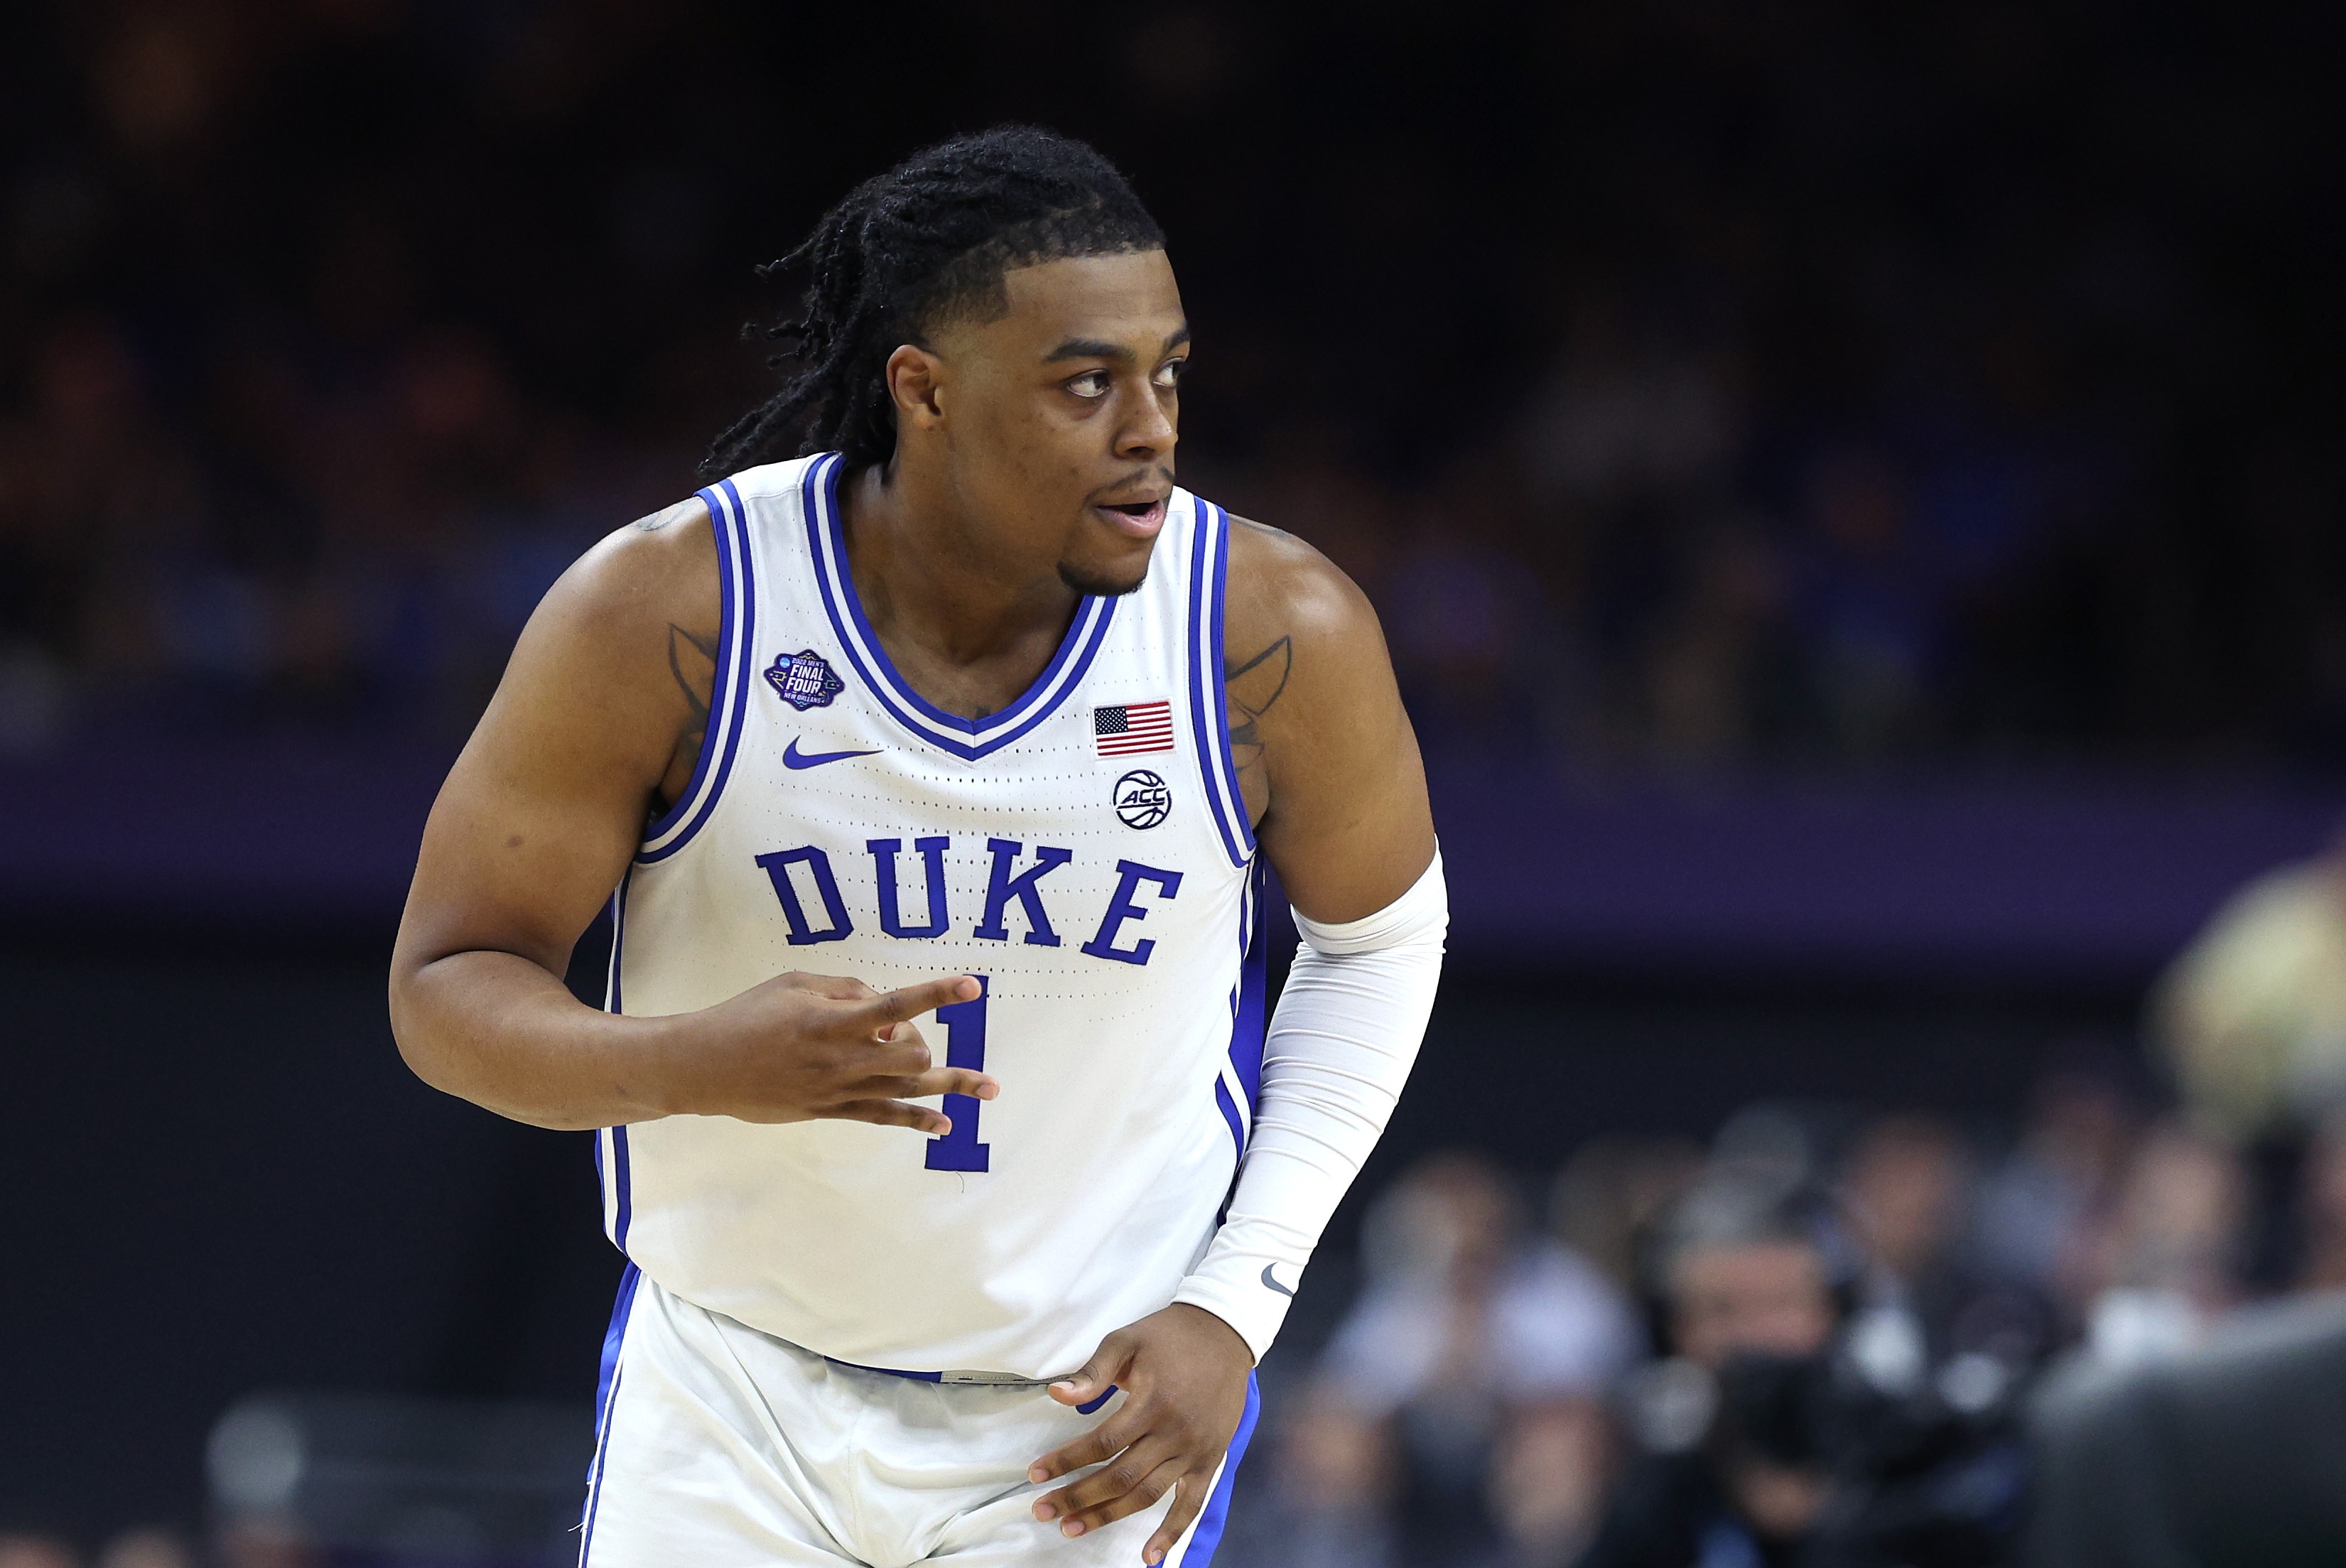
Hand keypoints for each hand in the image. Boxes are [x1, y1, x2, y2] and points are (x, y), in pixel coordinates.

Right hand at [672, 971, 992, 1129]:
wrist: (704, 1067)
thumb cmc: (747, 1015)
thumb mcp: (793, 983)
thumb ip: (845, 989)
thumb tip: (882, 1003)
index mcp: (831, 1020)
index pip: (896, 1006)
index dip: (936, 995)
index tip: (972, 986)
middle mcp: (840, 1058)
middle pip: (911, 1057)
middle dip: (928, 1046)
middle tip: (916, 1036)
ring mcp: (837, 1090)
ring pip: (906, 1091)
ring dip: (952, 1087)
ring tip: (990, 1088)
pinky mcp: (828, 1111)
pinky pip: (881, 1117)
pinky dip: (916, 1121)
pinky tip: (944, 1125)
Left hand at [1028, 1304, 1252, 1563]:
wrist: (1224, 1332)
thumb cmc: (1168, 1336)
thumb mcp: (1126, 1341)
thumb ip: (1092, 1372)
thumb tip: (1056, 1395)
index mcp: (1151, 1402)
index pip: (1101, 1443)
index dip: (1066, 1462)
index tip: (1035, 1474)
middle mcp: (1173, 1432)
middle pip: (1119, 1477)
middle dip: (1077, 1497)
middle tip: (1042, 1510)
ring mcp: (1194, 1450)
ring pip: (1146, 1495)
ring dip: (1107, 1516)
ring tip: (1071, 1528)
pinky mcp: (1210, 1459)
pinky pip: (1191, 1504)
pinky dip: (1171, 1533)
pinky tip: (1149, 1557)